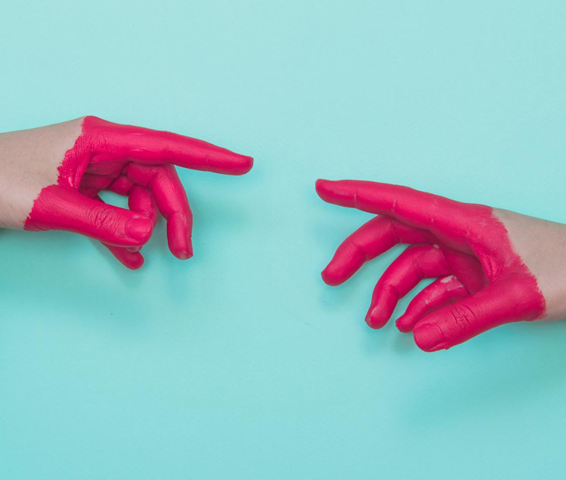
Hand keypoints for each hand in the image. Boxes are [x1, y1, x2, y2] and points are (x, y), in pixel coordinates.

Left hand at [0, 116, 252, 268]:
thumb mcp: (50, 204)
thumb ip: (102, 221)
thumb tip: (148, 236)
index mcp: (99, 139)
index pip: (167, 147)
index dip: (209, 157)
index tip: (242, 164)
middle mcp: (103, 150)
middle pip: (158, 180)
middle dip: (174, 215)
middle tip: (184, 250)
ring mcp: (95, 169)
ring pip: (142, 197)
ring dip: (151, 227)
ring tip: (154, 255)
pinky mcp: (86, 188)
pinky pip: (119, 210)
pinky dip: (127, 233)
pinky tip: (131, 257)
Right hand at [316, 179, 565, 351]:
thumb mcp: (516, 296)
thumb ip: (465, 319)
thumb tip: (418, 337)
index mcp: (464, 222)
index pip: (399, 202)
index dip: (357, 194)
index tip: (324, 188)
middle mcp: (457, 233)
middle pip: (394, 235)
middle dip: (359, 254)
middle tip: (330, 277)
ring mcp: (463, 254)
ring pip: (411, 267)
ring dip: (390, 294)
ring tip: (377, 323)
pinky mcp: (472, 275)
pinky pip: (434, 288)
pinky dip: (420, 307)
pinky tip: (413, 326)